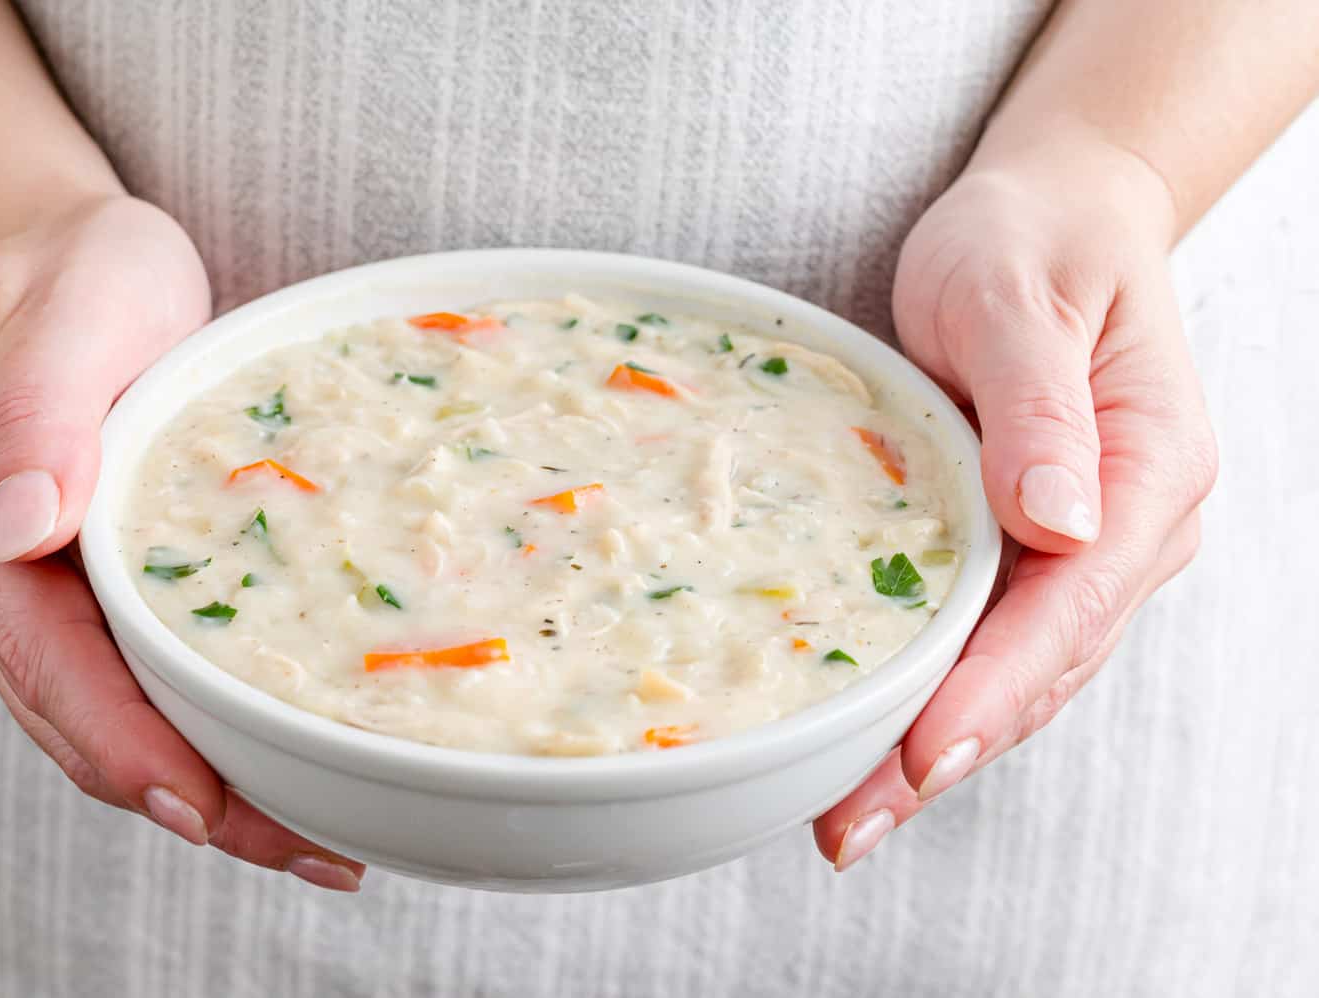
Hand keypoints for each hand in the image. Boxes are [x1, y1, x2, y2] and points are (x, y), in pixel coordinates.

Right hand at [0, 195, 364, 890]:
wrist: (67, 261)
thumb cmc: (76, 271)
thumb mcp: (74, 306)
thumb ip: (42, 410)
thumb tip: (22, 526)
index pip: (47, 665)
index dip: (128, 746)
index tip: (210, 806)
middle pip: (83, 725)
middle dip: (193, 799)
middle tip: (313, 847)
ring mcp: (35, 599)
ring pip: (112, 725)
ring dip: (209, 788)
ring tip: (319, 833)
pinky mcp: (87, 596)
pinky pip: (137, 687)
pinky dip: (204, 736)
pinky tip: (279, 760)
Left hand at [814, 141, 1217, 869]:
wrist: (1052, 218)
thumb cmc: (1032, 241)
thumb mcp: (1019, 298)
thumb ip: (1040, 410)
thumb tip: (1060, 527)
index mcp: (1153, 472)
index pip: (1072, 605)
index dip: (993, 686)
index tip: (922, 753)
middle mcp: (1131, 530)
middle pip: (1041, 667)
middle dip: (944, 749)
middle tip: (849, 825)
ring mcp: (1086, 549)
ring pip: (1014, 673)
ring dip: (931, 746)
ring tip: (844, 817)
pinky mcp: (1033, 551)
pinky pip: (987, 640)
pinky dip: (932, 694)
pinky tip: (868, 740)